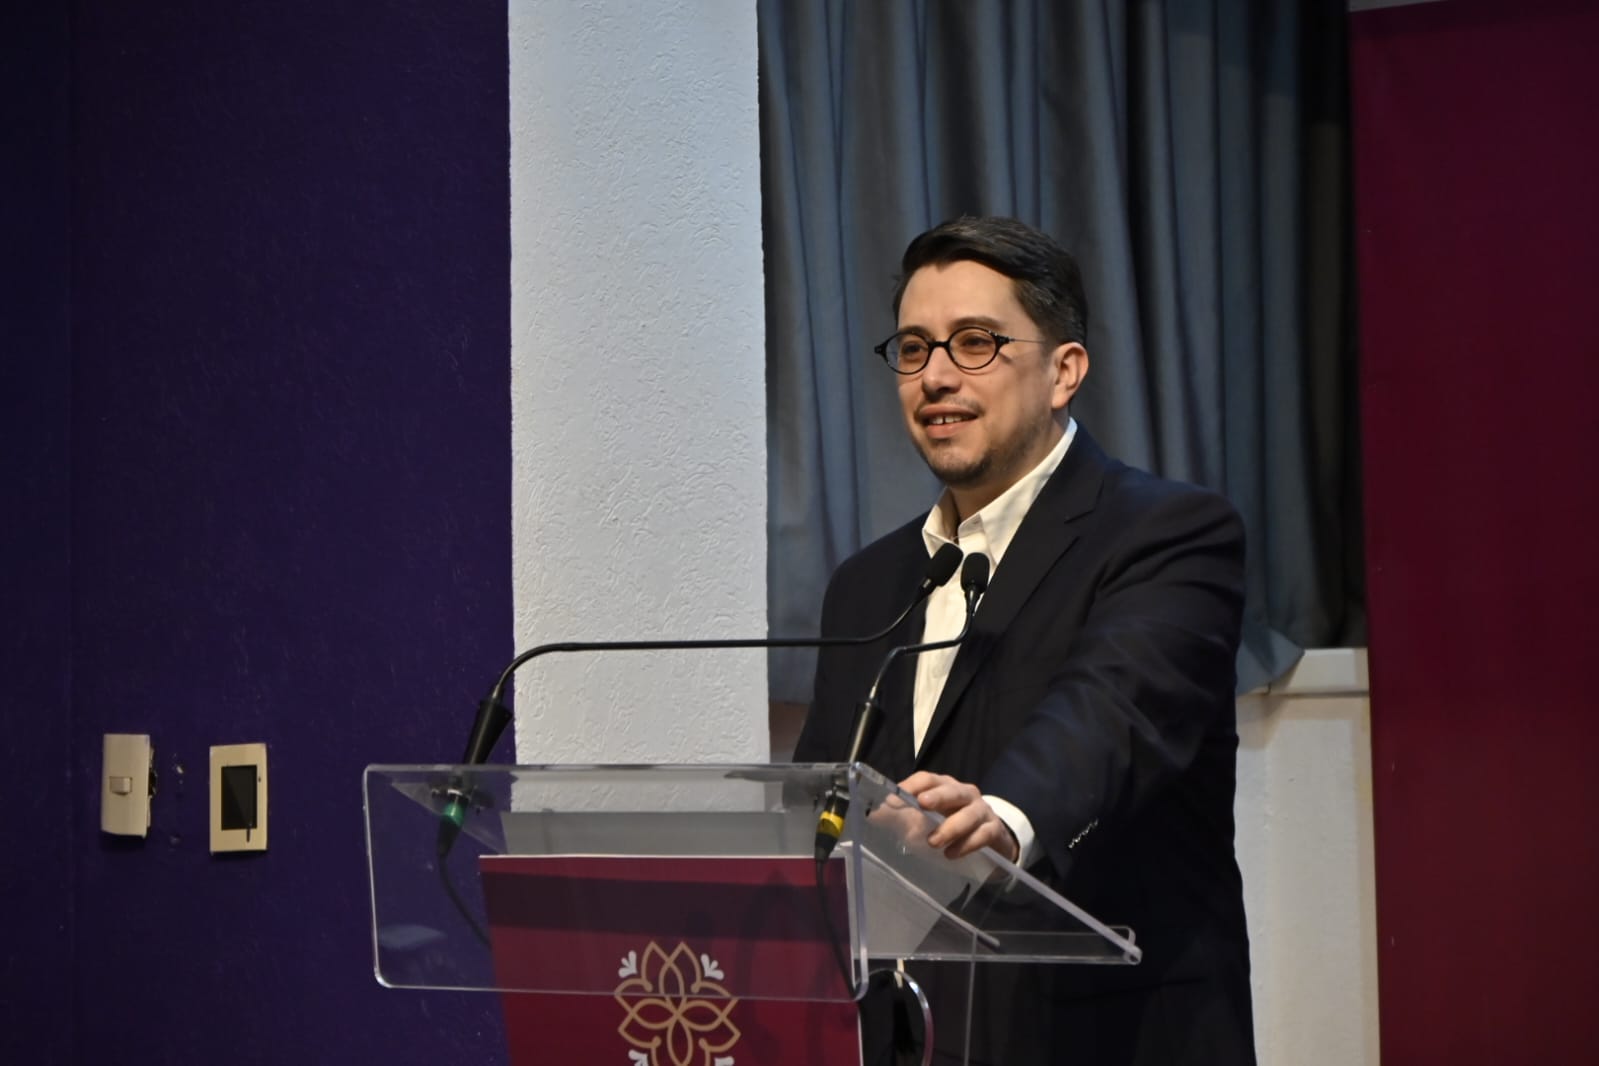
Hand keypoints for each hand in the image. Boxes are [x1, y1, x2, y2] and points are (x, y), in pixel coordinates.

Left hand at [898, 772, 1019, 862]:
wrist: (990, 843)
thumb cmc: (950, 827)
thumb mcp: (924, 822)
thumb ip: (899, 818)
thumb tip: (870, 814)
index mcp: (944, 788)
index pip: (928, 778)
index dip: (912, 785)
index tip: (895, 798)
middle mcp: (965, 795)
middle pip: (953, 790)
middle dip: (937, 796)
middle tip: (922, 805)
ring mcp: (982, 811)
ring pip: (969, 813)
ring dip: (951, 827)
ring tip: (934, 842)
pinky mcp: (994, 830)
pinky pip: (983, 834)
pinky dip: (967, 844)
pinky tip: (952, 854)